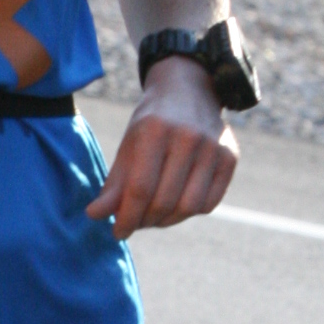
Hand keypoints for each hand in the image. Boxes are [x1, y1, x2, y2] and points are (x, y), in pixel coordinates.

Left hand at [86, 57, 238, 241]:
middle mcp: (188, 136)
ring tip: (154, 217)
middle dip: (145, 221)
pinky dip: (189, 212)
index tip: (118, 233)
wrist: (189, 91)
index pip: (140, 188)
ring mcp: (213, 147)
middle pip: (164, 201)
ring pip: (189, 207)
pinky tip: (176, 205)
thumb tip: (94, 215)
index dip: (127, 217)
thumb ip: (114, 183)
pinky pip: (208, 203)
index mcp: (155, 130)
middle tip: (136, 223)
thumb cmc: (151, 124)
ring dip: (167, 221)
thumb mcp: (128, 146)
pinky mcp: (229, 157)